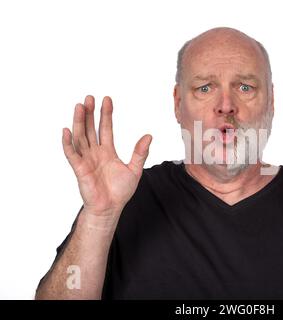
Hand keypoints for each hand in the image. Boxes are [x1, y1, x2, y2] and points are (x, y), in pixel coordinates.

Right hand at [62, 96, 151, 215]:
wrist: (111, 208)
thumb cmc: (120, 191)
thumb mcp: (134, 169)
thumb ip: (140, 153)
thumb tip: (149, 136)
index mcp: (107, 152)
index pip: (105, 128)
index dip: (106, 114)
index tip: (106, 100)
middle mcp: (95, 153)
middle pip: (90, 129)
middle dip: (90, 113)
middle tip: (89, 98)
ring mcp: (86, 160)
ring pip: (80, 137)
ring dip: (79, 122)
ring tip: (80, 107)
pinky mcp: (79, 169)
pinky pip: (72, 154)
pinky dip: (68, 143)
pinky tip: (67, 130)